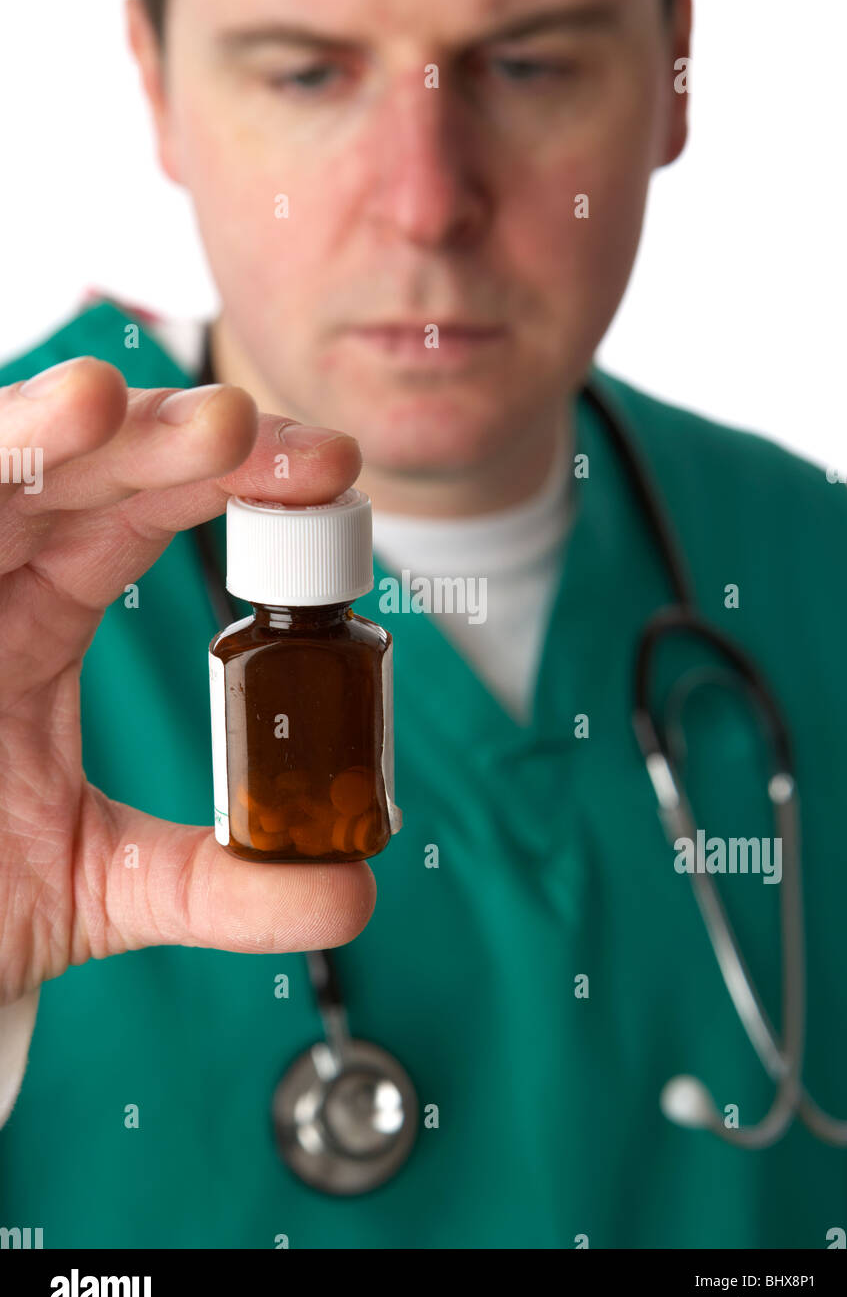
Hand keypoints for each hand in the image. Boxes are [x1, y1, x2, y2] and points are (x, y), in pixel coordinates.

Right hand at [0, 357, 374, 1006]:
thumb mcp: (107, 885)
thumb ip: (222, 882)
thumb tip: (354, 891)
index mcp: (43, 617)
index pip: (148, 515)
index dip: (237, 481)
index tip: (332, 470)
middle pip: (89, 468)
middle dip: (178, 437)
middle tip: (264, 436)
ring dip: (66, 424)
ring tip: (141, 405)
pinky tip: (57, 419)